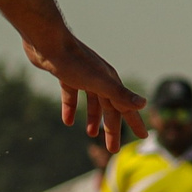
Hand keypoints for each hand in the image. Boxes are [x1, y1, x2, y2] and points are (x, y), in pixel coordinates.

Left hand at [22, 31, 143, 151]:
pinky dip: (70, 108)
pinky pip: (72, 95)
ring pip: (92, 102)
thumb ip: (119, 94)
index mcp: (110, 81)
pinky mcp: (66, 74)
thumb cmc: (73, 61)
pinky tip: (66, 121)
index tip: (143, 136)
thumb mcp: (98, 82)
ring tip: (91, 134)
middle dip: (112, 128)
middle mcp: (100, 79)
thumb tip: (144, 104)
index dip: (135, 122)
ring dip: (93, 118)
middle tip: (114, 149)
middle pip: (109, 108)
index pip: (126, 106)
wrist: (47, 42)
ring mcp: (83, 76)